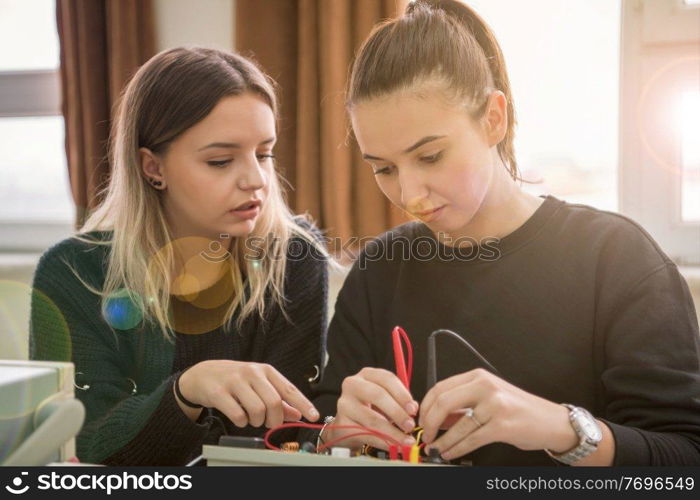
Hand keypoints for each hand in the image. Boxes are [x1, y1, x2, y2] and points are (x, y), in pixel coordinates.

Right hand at [178, 360, 319, 427]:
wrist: (202, 375)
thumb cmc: (234, 379)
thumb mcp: (259, 384)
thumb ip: (279, 399)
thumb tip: (297, 413)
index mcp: (265, 370)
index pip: (289, 389)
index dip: (303, 404)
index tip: (314, 416)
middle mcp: (252, 373)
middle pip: (274, 403)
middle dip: (274, 419)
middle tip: (268, 422)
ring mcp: (235, 382)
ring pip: (257, 410)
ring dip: (257, 422)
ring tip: (251, 418)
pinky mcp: (219, 393)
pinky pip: (238, 415)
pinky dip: (242, 422)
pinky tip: (239, 417)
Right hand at [327, 367, 419, 449]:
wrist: (347, 423)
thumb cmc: (369, 407)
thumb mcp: (385, 398)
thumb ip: (399, 400)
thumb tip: (413, 408)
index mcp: (366, 374)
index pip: (386, 379)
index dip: (402, 394)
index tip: (413, 409)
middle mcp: (352, 385)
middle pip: (377, 395)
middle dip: (397, 412)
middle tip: (410, 425)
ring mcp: (344, 404)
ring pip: (372, 419)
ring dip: (393, 432)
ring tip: (406, 440)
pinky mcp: (341, 423)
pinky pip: (366, 435)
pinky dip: (383, 442)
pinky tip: (394, 446)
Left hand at [419, 368, 578, 460]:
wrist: (550, 421)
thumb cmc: (518, 410)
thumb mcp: (487, 399)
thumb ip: (461, 406)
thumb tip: (434, 418)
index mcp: (478, 377)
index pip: (441, 387)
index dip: (426, 406)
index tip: (420, 419)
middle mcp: (485, 387)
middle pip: (443, 402)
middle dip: (428, 422)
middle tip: (425, 435)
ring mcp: (495, 405)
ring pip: (457, 425)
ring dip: (442, 441)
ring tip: (435, 449)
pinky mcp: (502, 425)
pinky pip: (471, 439)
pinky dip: (457, 448)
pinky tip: (451, 453)